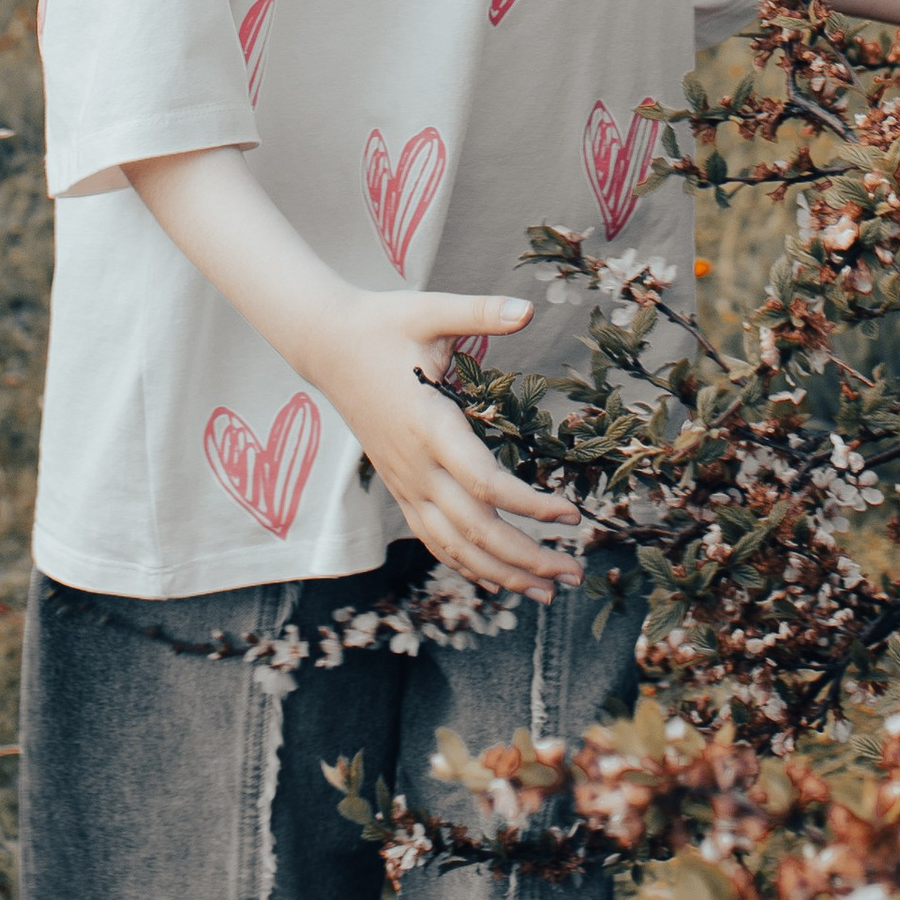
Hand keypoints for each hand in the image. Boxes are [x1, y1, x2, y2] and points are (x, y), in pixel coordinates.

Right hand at [324, 290, 581, 597]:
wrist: (326, 346)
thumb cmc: (382, 325)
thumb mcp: (430, 310)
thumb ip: (481, 311)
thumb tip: (529, 307)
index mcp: (429, 425)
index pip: (485, 483)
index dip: (530, 505)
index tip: (571, 515)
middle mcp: (417, 465)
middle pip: (475, 529)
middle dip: (527, 557)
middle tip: (574, 573)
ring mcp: (405, 482)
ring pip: (453, 546)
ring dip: (502, 574)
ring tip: (547, 592)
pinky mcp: (399, 487)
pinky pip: (434, 538)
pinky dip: (467, 564)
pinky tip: (498, 580)